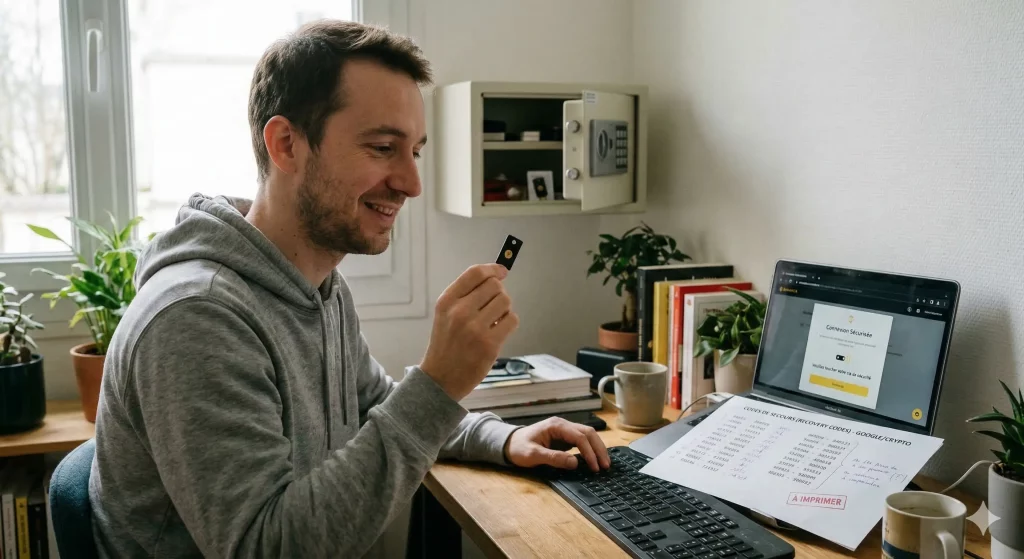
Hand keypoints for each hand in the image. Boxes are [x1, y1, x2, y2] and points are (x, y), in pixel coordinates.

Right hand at [419, 263, 519, 400]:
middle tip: (492, 307)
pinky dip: (509, 323)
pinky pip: (512, 320)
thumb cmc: (446, 344)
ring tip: (493, 321)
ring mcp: (475, 329)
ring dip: (504, 309)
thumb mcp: (445, 314)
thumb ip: (466, 295)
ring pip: (505, 301)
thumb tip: (497, 276)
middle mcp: (460, 312)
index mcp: (447, 301)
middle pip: (494, 286)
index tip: (501, 272)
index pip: (475, 273)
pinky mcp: (489, 344)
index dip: (493, 269)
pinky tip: (498, 331)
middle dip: (498, 293)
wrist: (441, 378)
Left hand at [504, 417, 610, 472]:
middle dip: (599, 449)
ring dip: (597, 448)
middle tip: (605, 466)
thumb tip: (574, 463)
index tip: (594, 466)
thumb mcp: (533, 455)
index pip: (579, 437)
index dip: (589, 452)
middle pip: (588, 433)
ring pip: (588, 435)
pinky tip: (595, 459)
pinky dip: (591, 449)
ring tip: (604, 463)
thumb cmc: (518, 448)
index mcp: (556, 426)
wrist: (509, 444)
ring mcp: (564, 430)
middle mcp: (562, 425)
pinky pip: (582, 441)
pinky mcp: (564, 437)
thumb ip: (553, 458)